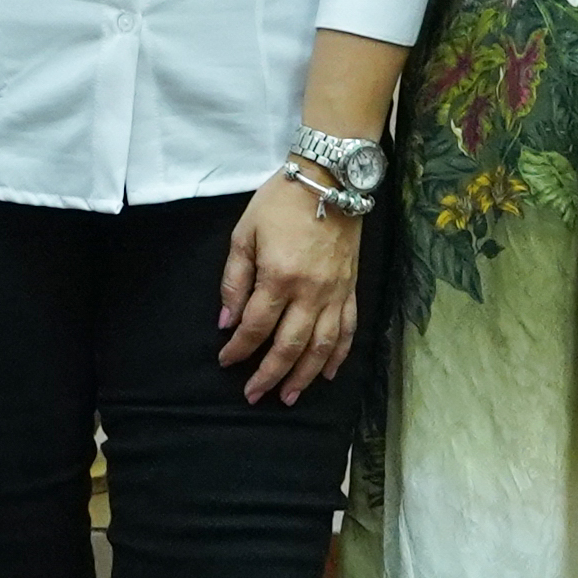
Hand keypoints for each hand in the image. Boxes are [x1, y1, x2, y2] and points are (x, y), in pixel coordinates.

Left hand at [217, 170, 367, 403]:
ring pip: (322, 346)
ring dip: (305, 376)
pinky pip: (348, 330)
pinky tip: (329, 373)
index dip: (239, 349)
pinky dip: (339, 355)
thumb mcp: (244, 234)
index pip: (256, 326)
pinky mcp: (351, 289)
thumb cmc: (279, 203)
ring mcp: (335, 293)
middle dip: (270, 375)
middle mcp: (310, 292)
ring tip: (289, 397)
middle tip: (254, 396)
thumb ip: (234, 281)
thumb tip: (226, 322)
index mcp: (279, 277)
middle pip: (289, 345)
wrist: (329, 180)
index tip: (226, 362)